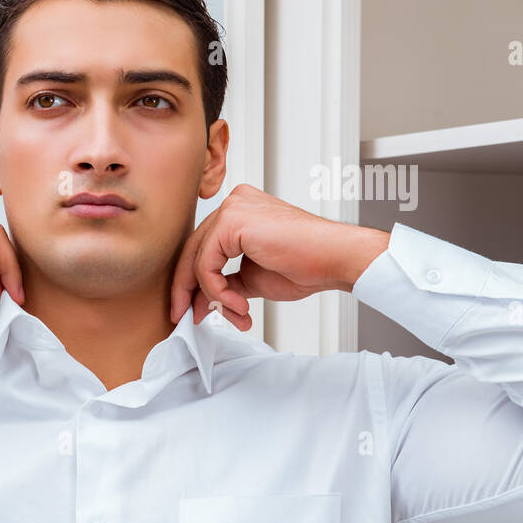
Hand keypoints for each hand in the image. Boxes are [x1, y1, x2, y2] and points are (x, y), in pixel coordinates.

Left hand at [168, 184, 389, 330]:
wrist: (335, 259)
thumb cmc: (305, 265)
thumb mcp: (251, 279)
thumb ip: (223, 286)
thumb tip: (197, 304)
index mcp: (238, 212)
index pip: (201, 248)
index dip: (191, 283)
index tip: (190, 310)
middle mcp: (232, 204)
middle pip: (193, 251)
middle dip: (188, 291)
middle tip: (188, 318)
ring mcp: (231, 208)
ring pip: (196, 260)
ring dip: (212, 296)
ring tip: (238, 315)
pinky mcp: (231, 220)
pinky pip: (206, 264)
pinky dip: (218, 290)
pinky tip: (241, 305)